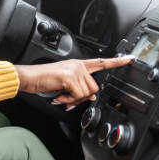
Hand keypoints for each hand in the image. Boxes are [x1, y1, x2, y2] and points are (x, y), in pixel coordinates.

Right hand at [15, 56, 133, 109]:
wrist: (29, 77)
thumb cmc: (43, 80)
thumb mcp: (65, 84)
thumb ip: (79, 88)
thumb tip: (91, 97)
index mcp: (77, 65)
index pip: (100, 62)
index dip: (116, 62)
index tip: (129, 59)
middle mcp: (78, 65)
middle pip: (94, 88)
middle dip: (81, 98)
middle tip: (67, 99)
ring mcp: (74, 70)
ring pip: (87, 93)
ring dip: (74, 100)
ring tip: (62, 97)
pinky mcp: (70, 77)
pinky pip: (78, 96)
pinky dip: (69, 100)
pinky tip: (59, 97)